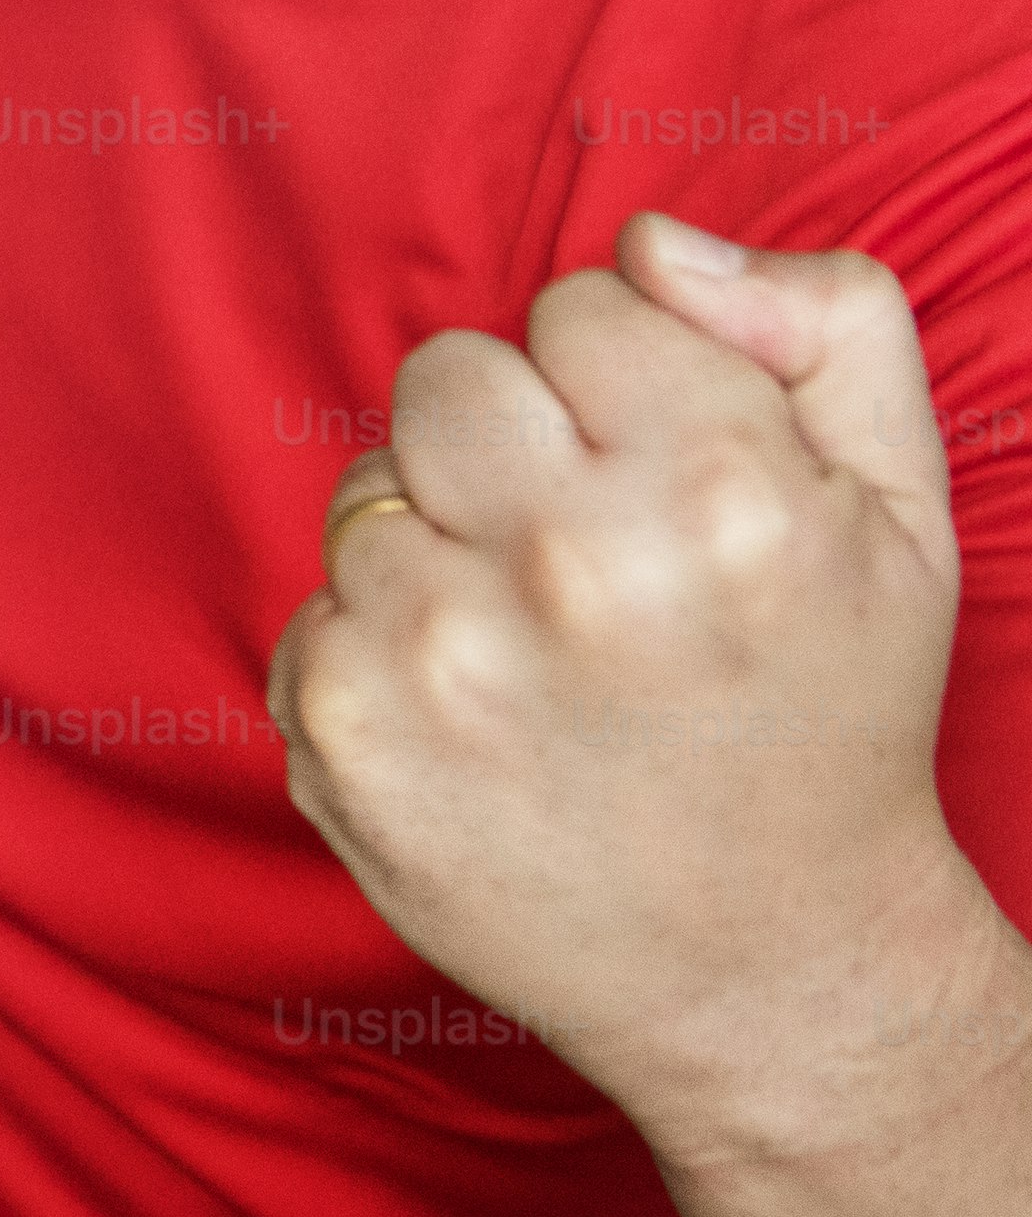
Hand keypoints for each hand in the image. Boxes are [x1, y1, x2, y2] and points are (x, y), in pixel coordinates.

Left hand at [277, 217, 993, 1161]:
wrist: (774, 973)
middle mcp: (575, 565)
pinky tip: (481, 723)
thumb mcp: (901, 509)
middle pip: (450, 374)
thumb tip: (655, 244)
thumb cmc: (829, 716)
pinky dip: (381, 650)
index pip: (582, 302)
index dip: (621, 383)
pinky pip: (315, 606)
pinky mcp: (344, 735)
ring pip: (370, 488)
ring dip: (440, 549)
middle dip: (511, 442)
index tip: (661, 476)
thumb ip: (822, 322)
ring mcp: (442, 657)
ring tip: (541, 652)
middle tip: (586, 556)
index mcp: (722, 488)